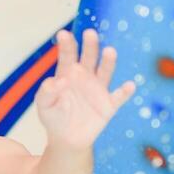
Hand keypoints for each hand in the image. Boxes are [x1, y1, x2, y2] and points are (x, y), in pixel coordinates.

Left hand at [35, 28, 135, 148]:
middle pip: (89, 57)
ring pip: (105, 71)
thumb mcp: (44, 105)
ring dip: (108, 61)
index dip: (66, 45)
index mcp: (67, 73)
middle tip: (89, 33)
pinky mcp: (109, 105)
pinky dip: (125, 92)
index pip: (67, 56)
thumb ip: (46, 92)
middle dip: (90, 45)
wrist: (67, 140)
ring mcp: (98, 89)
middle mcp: (85, 76)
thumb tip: (58, 81)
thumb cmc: (53, 117)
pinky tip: (129, 86)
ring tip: (110, 51)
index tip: (64, 34)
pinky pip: (119, 96)